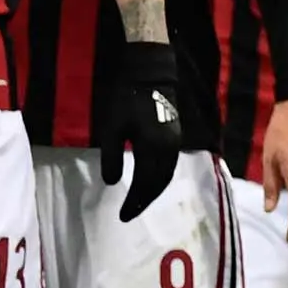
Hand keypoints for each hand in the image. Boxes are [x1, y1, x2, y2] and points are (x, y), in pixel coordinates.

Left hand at [97, 40, 185, 221]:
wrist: (150, 71)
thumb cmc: (127, 97)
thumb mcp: (111, 127)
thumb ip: (111, 157)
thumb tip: (111, 183)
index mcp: (154, 148)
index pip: (145, 184)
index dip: (134, 202)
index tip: (122, 216)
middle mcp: (170, 149)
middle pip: (159, 184)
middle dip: (144, 201)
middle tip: (130, 213)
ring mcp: (175, 141)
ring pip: (167, 175)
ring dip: (153, 191)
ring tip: (139, 201)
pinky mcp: (175, 135)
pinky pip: (169, 165)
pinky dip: (159, 178)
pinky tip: (149, 180)